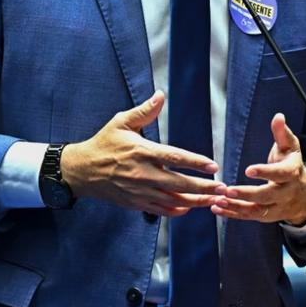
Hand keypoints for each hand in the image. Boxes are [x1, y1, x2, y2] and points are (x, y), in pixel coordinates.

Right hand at [60, 91, 224, 217]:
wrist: (82, 170)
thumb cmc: (104, 143)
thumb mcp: (121, 122)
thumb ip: (144, 111)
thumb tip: (160, 95)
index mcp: (142, 151)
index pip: (174, 158)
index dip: (195, 163)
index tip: (213, 166)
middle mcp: (143, 174)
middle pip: (179, 183)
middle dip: (204, 187)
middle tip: (223, 188)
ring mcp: (140, 191)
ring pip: (173, 200)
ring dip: (196, 201)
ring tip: (215, 200)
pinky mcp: (136, 203)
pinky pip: (161, 210)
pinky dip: (177, 210)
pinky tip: (190, 207)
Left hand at [212, 113, 305, 225]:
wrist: (305, 195)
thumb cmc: (291, 164)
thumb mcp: (291, 148)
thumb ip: (282, 133)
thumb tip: (278, 116)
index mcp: (292, 174)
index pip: (280, 174)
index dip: (265, 172)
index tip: (248, 170)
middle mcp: (285, 193)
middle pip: (267, 196)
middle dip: (247, 194)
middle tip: (228, 190)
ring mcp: (276, 207)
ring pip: (257, 211)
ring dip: (236, 207)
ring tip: (218, 201)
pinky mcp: (266, 216)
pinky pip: (249, 217)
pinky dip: (232, 214)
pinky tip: (217, 208)